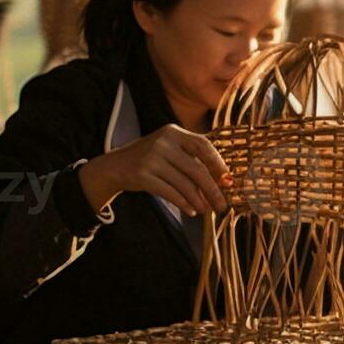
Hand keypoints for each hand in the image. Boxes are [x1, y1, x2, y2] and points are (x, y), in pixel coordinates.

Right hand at [80, 124, 229, 217]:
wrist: (115, 166)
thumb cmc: (152, 160)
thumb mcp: (170, 150)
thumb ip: (193, 160)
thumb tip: (224, 182)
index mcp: (173, 132)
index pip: (203, 145)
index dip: (218, 163)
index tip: (228, 180)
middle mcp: (162, 142)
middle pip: (196, 169)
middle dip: (212, 190)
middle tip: (222, 205)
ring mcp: (150, 158)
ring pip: (184, 184)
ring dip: (198, 201)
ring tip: (205, 210)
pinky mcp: (141, 175)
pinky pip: (169, 193)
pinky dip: (183, 203)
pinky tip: (191, 211)